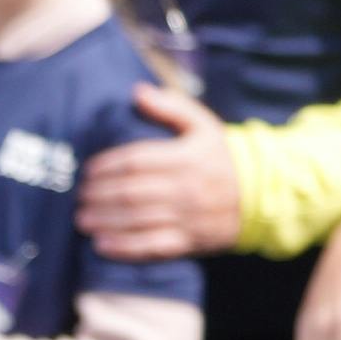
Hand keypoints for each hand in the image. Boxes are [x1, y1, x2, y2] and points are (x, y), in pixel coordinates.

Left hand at [77, 82, 244, 260]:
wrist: (262, 196)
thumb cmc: (221, 158)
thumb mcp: (204, 126)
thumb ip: (172, 107)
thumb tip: (138, 91)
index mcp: (186, 158)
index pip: (136, 160)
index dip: (106, 165)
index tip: (87, 170)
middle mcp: (186, 188)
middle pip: (131, 192)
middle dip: (98, 195)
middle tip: (79, 197)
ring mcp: (188, 217)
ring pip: (137, 220)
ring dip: (104, 221)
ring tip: (82, 219)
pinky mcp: (190, 242)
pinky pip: (153, 247)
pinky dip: (125, 248)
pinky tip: (101, 244)